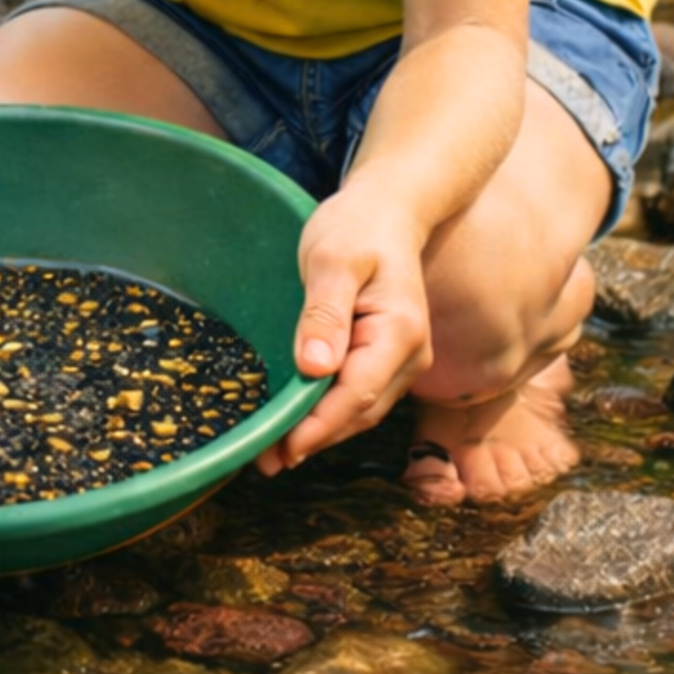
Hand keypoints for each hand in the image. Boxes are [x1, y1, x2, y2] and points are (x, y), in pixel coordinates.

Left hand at [254, 185, 433, 475]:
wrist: (387, 211)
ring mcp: (402, 359)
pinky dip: (328, 413)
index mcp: (399, 332)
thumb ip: (324, 313)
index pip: (357, 394)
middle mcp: (409, 354)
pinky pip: (358, 394)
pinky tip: (298, 423)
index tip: (282, 448)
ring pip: (361, 409)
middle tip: (264, 462)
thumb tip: (315, 368)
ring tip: (272, 455)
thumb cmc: (356, 228)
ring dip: (320, 433)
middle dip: (314, 439)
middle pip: (360, 411)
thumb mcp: (331, 260)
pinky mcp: (386, 357)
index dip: (319, 425)